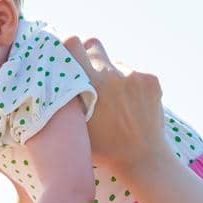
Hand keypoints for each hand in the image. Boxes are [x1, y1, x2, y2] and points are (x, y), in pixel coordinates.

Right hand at [59, 36, 167, 178]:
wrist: (143, 159)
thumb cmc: (104, 148)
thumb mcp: (75, 125)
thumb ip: (65, 101)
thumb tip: (51, 78)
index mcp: (90, 84)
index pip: (73, 43)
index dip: (68, 47)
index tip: (67, 55)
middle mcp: (112, 74)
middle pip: (93, 44)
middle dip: (89, 55)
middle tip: (89, 74)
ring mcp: (134, 75)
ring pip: (116, 63)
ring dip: (113, 75)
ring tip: (115, 102)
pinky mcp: (151, 80)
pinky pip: (134, 73)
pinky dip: (131, 85)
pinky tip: (131, 106)